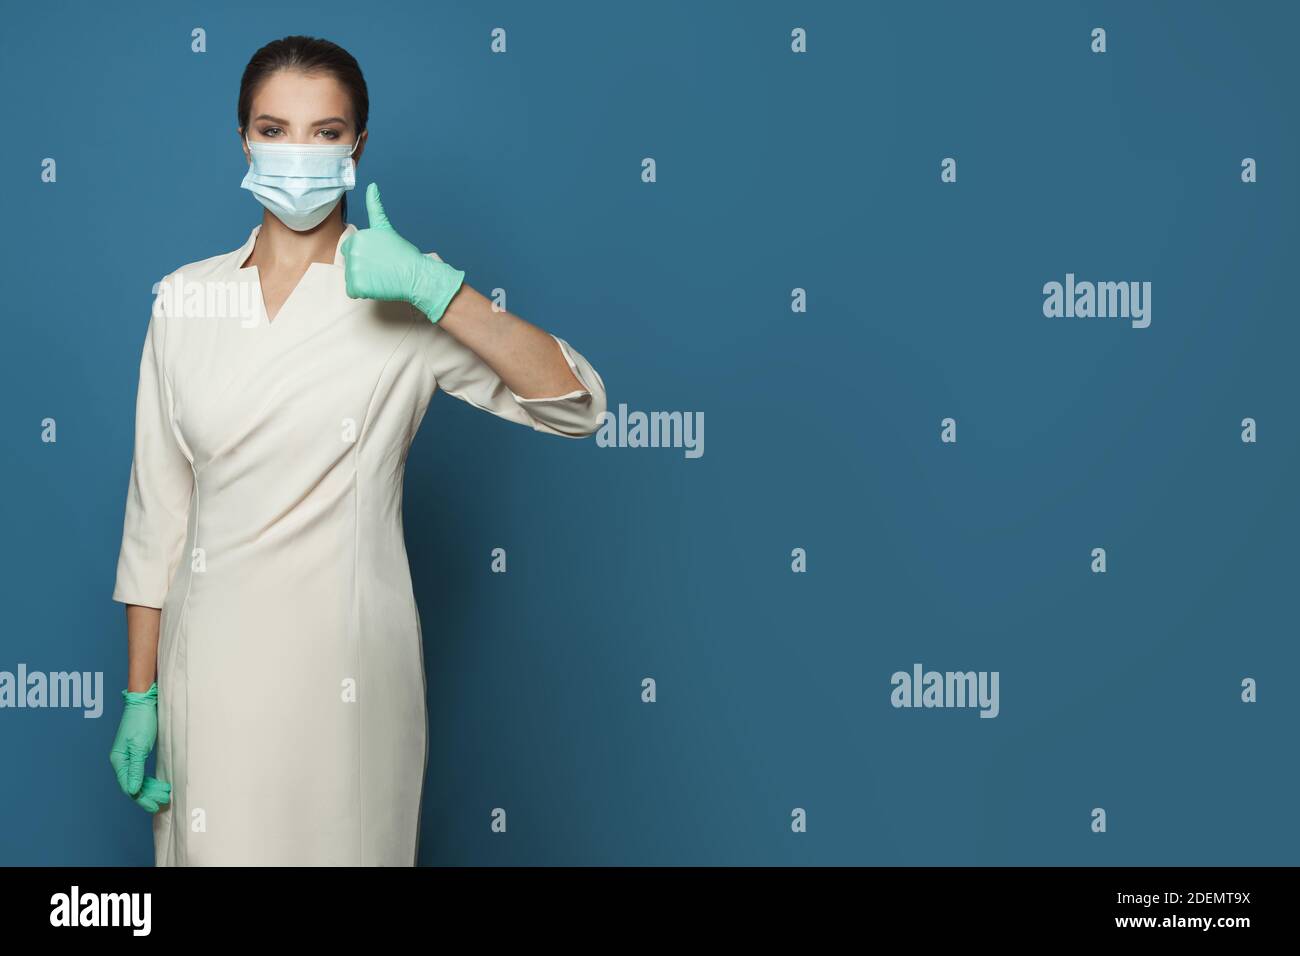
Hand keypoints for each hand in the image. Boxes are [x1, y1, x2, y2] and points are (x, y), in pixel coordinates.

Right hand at [108, 682, 171, 812]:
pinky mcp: (137, 753)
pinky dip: (150, 781)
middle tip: (164, 801)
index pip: (128, 786)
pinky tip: (159, 784)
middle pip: (133, 786)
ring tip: (165, 794)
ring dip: (150, 789)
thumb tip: (133, 791)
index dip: (141, 798)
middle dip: (148, 796)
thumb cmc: (141, 721)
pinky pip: (141, 773)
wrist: (144, 702)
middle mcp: (122, 761)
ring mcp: (129, 757)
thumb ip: (136, 769)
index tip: (154, 806)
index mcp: (119, 761)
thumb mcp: (139, 746)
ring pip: (138, 780)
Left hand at [341, 182, 465, 322]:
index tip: (380, 258)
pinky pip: (353, 292)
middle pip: (349, 265)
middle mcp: (353, 250)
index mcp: (358, 236)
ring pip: (351, 279)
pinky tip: (378, 286)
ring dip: (364, 281)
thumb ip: (374, 207)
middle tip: (382, 268)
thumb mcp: (385, 227)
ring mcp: (354, 268)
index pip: (350, 250)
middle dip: (363, 269)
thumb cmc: (403, 253)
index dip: (365, 257)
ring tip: (382, 277)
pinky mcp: (357, 285)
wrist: (415, 274)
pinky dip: (364, 293)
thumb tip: (372, 185)